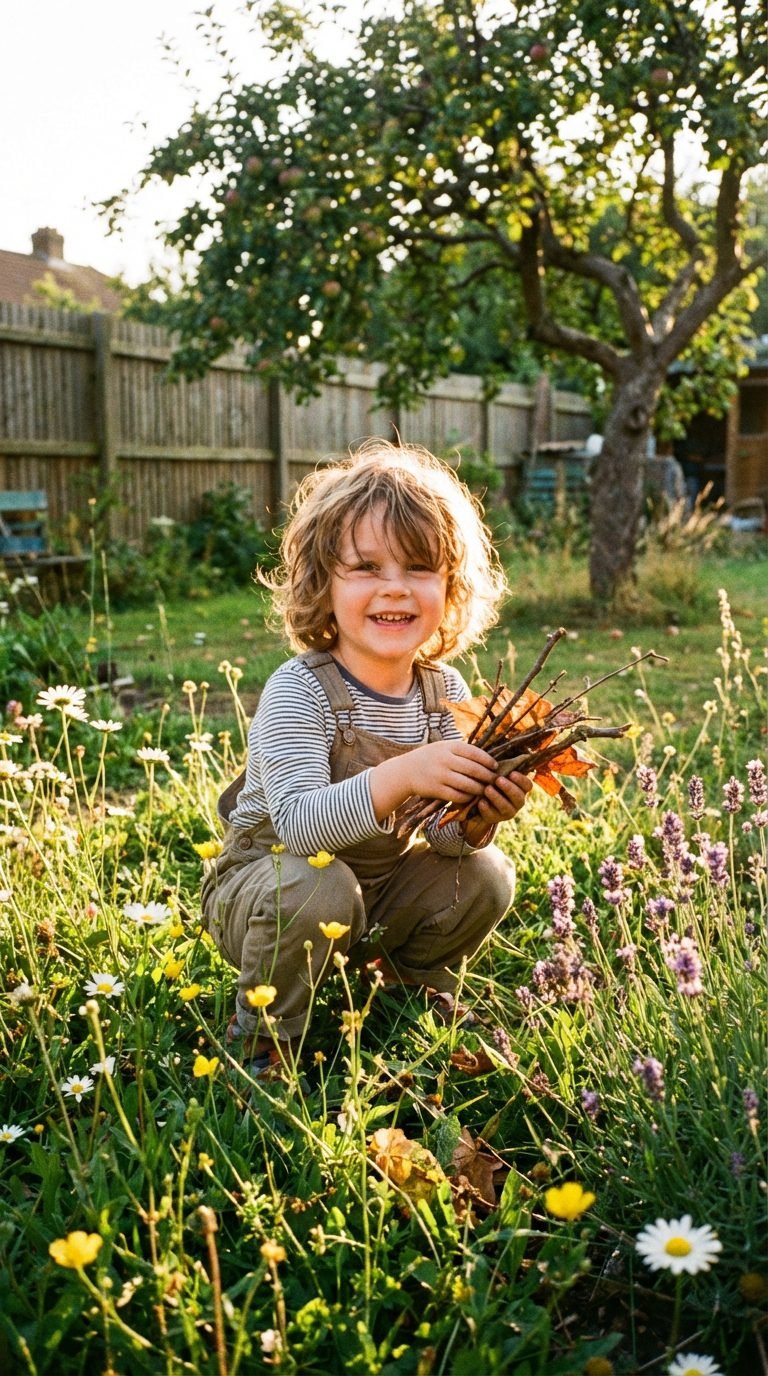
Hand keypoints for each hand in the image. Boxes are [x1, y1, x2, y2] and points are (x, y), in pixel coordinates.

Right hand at [370, 738, 497, 821]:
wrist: (406, 771)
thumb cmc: (430, 758)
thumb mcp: (444, 747)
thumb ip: (462, 751)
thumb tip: (488, 757)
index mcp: (449, 746)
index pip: (475, 753)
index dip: (488, 760)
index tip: (495, 766)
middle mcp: (445, 760)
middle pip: (474, 769)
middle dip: (488, 776)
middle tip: (496, 780)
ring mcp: (440, 775)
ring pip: (468, 784)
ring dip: (480, 789)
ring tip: (486, 790)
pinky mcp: (436, 790)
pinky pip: (457, 795)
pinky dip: (468, 797)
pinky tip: (472, 796)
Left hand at [462, 769, 532, 846]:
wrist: (481, 799)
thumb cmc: (493, 781)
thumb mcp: (500, 773)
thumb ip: (506, 766)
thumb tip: (518, 753)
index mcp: (521, 789)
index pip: (528, 785)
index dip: (521, 780)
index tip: (511, 773)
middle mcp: (517, 802)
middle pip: (518, 797)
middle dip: (508, 788)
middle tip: (498, 780)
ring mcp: (507, 812)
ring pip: (506, 807)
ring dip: (497, 797)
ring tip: (487, 789)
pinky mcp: (495, 819)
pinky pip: (492, 815)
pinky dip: (486, 808)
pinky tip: (481, 802)